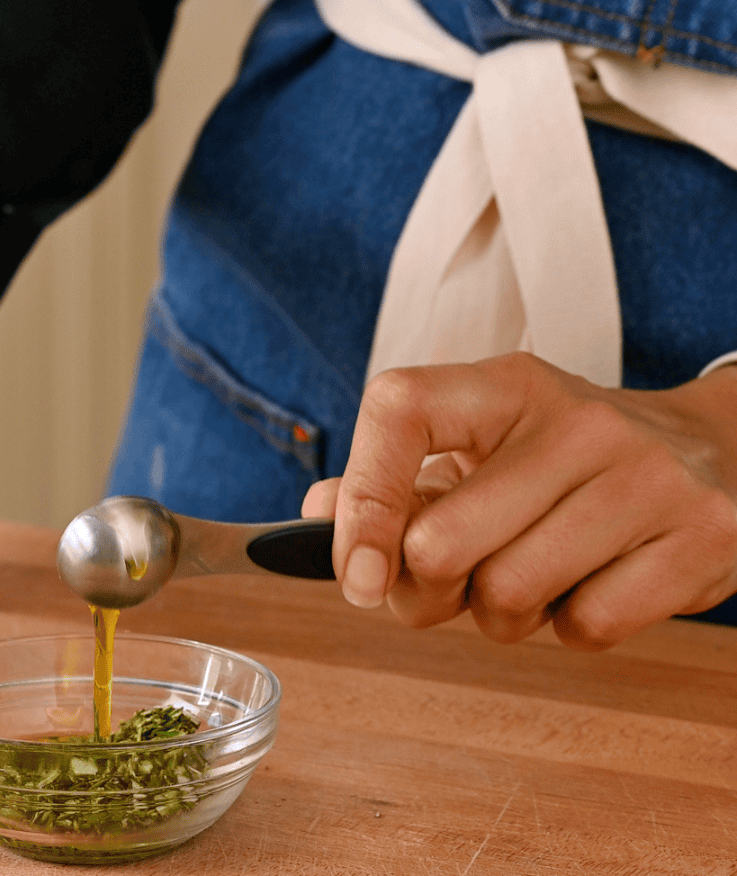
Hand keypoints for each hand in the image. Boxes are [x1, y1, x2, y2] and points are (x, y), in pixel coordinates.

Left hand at [302, 353, 736, 649]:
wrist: (712, 451)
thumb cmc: (568, 456)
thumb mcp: (486, 440)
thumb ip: (400, 475)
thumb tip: (317, 511)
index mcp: (507, 384)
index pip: (399, 409)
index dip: (362, 499)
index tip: (356, 571)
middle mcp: (578, 422)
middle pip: (442, 541)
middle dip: (426, 589)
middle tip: (448, 583)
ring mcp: (646, 478)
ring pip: (509, 596)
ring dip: (498, 615)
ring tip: (524, 579)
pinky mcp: (700, 539)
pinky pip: (587, 628)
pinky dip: (569, 629)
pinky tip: (585, 586)